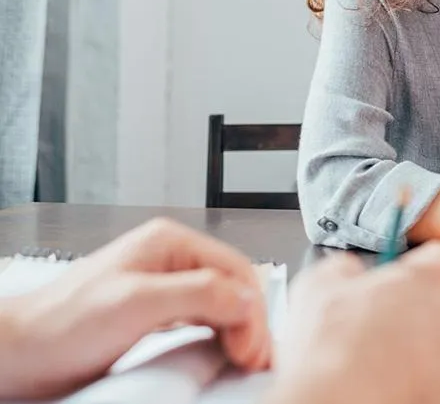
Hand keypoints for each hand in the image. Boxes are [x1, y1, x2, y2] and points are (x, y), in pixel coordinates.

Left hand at [0, 218, 270, 399]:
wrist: (18, 354)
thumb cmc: (59, 325)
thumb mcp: (136, 304)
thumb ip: (197, 293)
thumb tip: (247, 297)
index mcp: (170, 242)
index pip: (236, 270)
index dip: (252, 311)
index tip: (253, 348)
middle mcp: (171, 258)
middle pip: (233, 286)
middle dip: (248, 322)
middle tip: (251, 360)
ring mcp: (163, 285)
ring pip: (221, 304)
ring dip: (237, 330)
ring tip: (242, 359)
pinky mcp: (155, 312)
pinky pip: (202, 320)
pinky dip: (218, 337)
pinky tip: (218, 353)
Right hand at [266, 243, 439, 403]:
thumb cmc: (333, 358)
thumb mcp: (317, 288)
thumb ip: (344, 268)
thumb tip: (347, 270)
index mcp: (428, 279)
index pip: (436, 257)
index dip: (411, 270)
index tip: (395, 282)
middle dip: (416, 313)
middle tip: (380, 330)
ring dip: (423, 350)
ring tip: (382, 367)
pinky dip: (429, 383)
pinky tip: (395, 387)